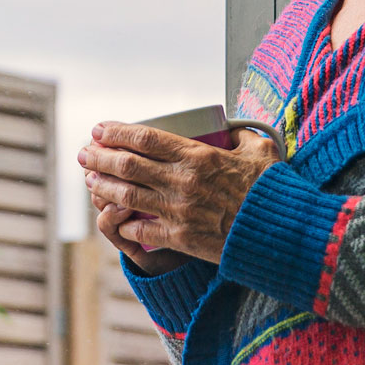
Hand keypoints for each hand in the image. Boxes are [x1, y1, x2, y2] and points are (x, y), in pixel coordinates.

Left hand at [78, 122, 283, 264]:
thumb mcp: (259, 150)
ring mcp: (178, 210)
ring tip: (88, 181)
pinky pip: (140, 229)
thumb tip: (230, 127)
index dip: (117, 132)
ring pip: (127, 196)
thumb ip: (241, 134)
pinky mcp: (180, 237)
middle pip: (128, 165)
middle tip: (85, 153)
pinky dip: (123, 222)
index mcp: (198, 156)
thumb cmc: (271, 190)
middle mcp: (182, 181)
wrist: (279, 233)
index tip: (100, 129)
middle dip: (100, 157)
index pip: (145, 138)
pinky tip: (113, 216)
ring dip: (102, 187)